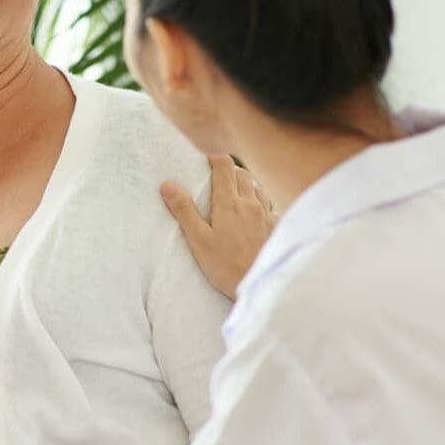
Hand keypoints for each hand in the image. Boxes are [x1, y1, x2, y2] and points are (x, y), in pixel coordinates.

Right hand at [160, 154, 274, 298]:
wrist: (260, 287)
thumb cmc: (226, 266)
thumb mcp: (198, 240)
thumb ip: (184, 210)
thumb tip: (168, 184)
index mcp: (229, 203)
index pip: (224, 166)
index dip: (215, 158)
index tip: (206, 159)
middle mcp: (251, 204)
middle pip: (243, 174)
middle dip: (230, 171)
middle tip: (218, 178)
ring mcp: (267, 216)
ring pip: (258, 189)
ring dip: (247, 186)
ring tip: (237, 195)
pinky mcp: (277, 229)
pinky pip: (271, 208)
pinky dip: (263, 205)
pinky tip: (258, 216)